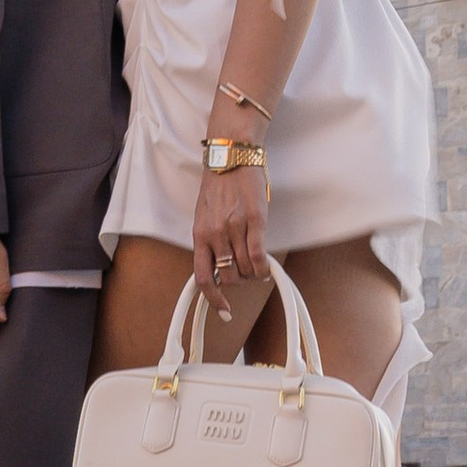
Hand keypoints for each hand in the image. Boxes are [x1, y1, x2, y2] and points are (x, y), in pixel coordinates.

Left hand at [190, 163, 269, 315]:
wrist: (231, 156)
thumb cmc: (219, 185)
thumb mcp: (205, 216)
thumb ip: (210, 240)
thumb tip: (220, 267)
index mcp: (200, 234)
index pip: (203, 277)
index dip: (213, 299)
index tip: (223, 310)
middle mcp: (215, 234)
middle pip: (229, 277)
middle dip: (239, 281)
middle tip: (245, 272)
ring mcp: (235, 228)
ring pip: (245, 269)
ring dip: (253, 273)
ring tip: (257, 264)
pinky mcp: (255, 221)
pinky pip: (259, 257)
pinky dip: (264, 268)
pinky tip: (267, 267)